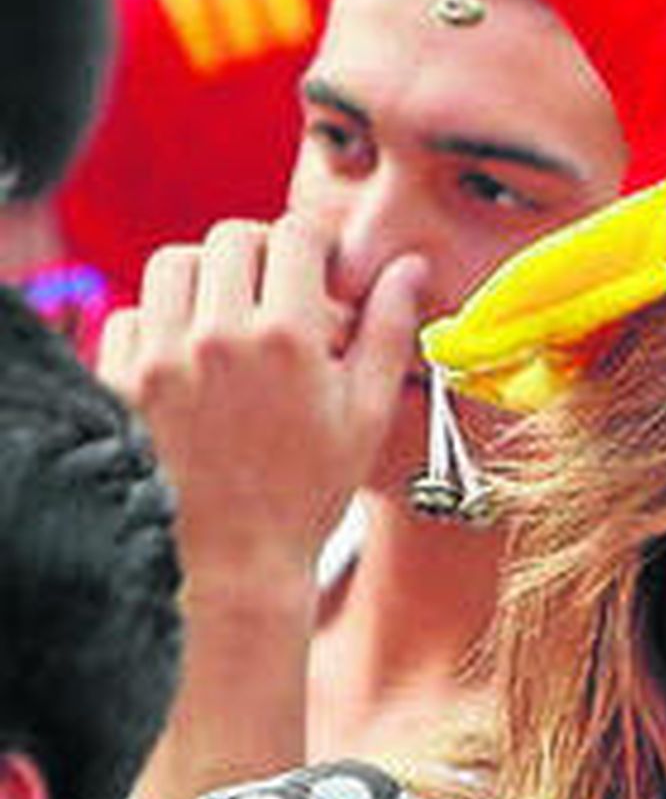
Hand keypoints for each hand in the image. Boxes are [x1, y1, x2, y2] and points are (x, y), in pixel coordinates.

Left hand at [99, 215, 426, 590]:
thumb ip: (388, 330)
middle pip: (230, 239)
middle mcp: (218, 337)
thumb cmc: (308, 493)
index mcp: (289, 339)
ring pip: (175, 265)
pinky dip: (162, 322)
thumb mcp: (366, 413)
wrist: (235, 562)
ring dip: (206, 279)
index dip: (313, 245)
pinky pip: (133, 314)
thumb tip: (410, 268)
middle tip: (278, 292)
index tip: (319, 267)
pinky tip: (192, 359)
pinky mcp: (122, 380)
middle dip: (261, 255)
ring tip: (231, 320)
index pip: (295, 236)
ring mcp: (162, 357)